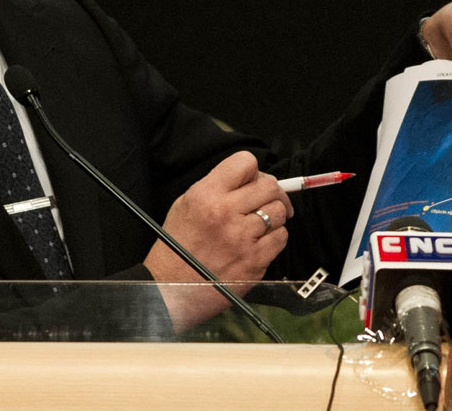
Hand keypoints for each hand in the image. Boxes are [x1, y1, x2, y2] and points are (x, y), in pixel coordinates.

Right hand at [144, 151, 292, 330]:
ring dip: (274, 215)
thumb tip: (250, 179)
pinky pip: (281, 238)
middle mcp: (225, 212)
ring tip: (260, 223)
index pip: (245, 162)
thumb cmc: (177, 247)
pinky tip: (259, 241)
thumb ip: (217, 187)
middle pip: (269, 185)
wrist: (170, 288)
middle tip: (266, 199)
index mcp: (206, 194)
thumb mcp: (185, 204)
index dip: (253, 170)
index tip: (253, 180)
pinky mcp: (255, 261)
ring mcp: (242, 238)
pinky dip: (275, 237)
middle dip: (271, 191)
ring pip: (279, 212)